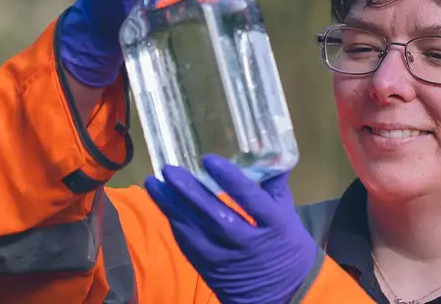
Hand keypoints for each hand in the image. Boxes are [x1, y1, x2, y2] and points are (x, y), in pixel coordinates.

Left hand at [144, 155, 316, 303]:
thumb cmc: (287, 248)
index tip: (209, 159)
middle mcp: (247, 242)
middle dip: (189, 191)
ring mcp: (226, 257)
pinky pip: (188, 244)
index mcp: (274, 226)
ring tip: (153, 183)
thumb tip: (268, 152)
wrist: (282, 295)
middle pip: (215, 214)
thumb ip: (274, 185)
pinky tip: (163, 205)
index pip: (250, 199)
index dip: (229, 179)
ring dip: (170, 206)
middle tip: (169, 170)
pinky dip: (175, 223)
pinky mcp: (210, 268)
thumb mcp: (288, 216)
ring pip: (194, 230)